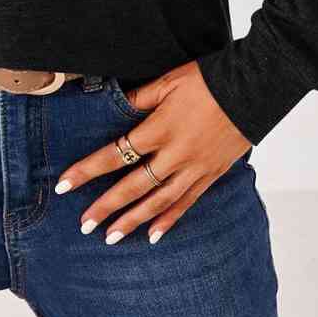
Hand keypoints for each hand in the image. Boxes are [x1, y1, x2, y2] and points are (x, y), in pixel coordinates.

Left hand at [53, 60, 252, 244]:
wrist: (253, 89)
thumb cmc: (209, 80)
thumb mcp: (168, 81)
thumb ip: (139, 97)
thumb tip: (115, 105)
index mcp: (159, 128)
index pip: (115, 154)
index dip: (88, 170)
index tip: (65, 185)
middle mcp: (175, 154)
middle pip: (133, 186)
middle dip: (106, 206)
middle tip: (84, 224)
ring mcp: (194, 168)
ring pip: (158, 202)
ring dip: (133, 220)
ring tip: (111, 237)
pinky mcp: (211, 175)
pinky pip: (186, 203)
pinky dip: (169, 220)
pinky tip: (153, 235)